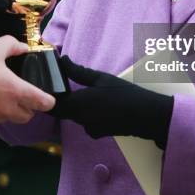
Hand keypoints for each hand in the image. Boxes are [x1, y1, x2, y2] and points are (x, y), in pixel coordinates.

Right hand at [0, 36, 55, 122]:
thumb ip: (12, 45)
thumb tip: (23, 47)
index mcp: (16, 91)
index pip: (42, 103)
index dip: (49, 101)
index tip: (49, 97)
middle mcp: (7, 108)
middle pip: (28, 116)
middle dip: (32, 108)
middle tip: (28, 96)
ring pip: (11, 118)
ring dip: (14, 111)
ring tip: (8, 96)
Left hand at [52, 56, 173, 149]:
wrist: (145, 116)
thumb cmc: (124, 93)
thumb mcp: (101, 78)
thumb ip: (78, 71)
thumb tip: (63, 60)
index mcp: (78, 104)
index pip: (52, 103)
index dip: (49, 94)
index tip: (49, 84)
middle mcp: (80, 119)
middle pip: (61, 111)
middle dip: (61, 100)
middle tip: (66, 84)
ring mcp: (89, 128)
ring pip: (74, 116)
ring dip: (75, 106)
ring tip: (87, 92)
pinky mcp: (98, 133)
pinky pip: (85, 122)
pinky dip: (87, 113)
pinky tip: (100, 104)